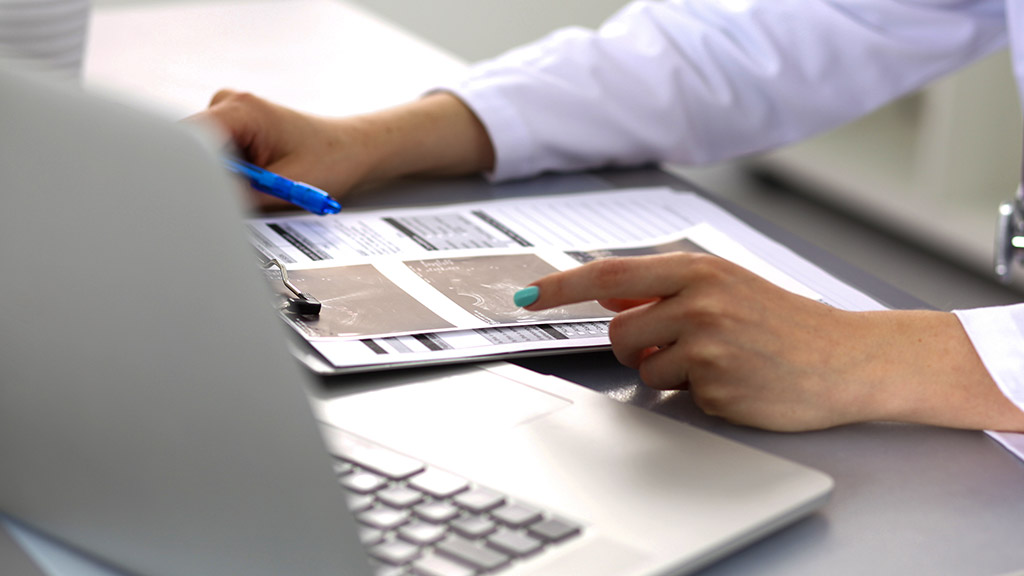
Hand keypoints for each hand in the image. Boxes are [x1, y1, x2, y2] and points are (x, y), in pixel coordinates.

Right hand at [189, 90, 494, 210]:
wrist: (354, 149)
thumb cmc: (331, 161)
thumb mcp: (283, 187)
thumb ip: (237, 196)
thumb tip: (200, 208)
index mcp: (239, 108)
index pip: (183, 140)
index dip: (179, 174)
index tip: (185, 202)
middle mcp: (226, 103)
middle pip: (187, 149)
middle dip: (201, 179)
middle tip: (231, 203)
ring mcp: (226, 113)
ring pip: (200, 157)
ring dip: (219, 179)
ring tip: (254, 190)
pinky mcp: (231, 128)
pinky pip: (213, 157)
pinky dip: (227, 176)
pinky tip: (253, 183)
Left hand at [519, 253, 1023, 431]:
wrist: (846, 359)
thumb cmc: (785, 323)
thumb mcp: (727, 286)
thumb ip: (668, 288)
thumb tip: (608, 295)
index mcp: (698, 269)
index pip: (609, 274)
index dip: (560, 286)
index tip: (526, 295)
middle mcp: (699, 300)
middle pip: (619, 331)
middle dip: (638, 346)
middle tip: (684, 345)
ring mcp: (707, 343)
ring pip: (644, 367)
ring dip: (669, 372)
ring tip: (720, 362)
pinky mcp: (716, 384)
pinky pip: (676, 395)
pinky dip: (697, 393)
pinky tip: (735, 381)